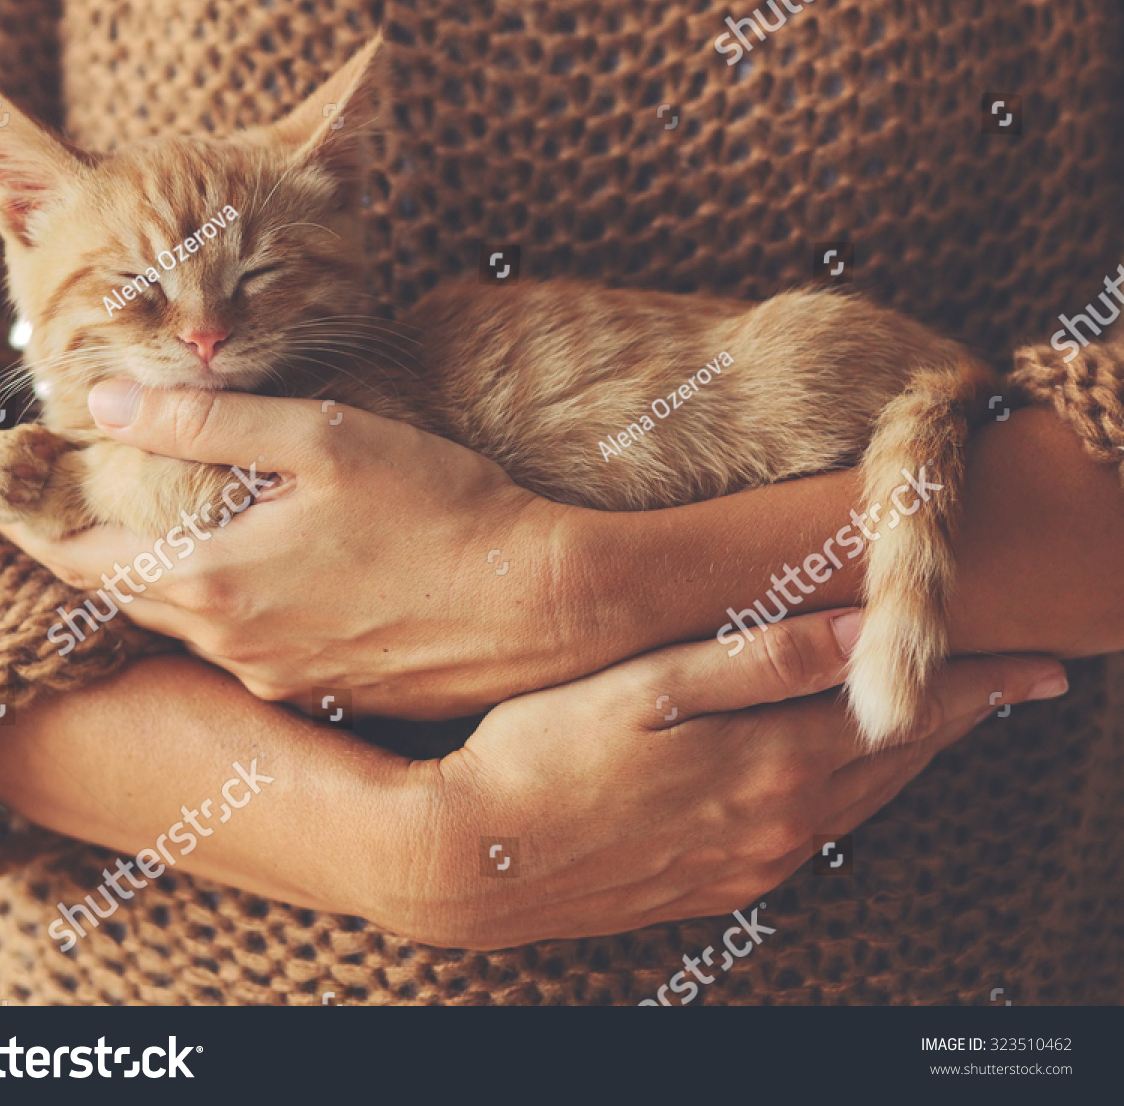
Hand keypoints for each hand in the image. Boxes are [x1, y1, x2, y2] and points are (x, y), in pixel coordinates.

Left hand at [0, 380, 573, 716]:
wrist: (542, 608)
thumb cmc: (440, 509)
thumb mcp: (321, 438)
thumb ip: (206, 421)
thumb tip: (106, 402)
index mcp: (214, 582)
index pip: (79, 562)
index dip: (37, 523)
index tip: (18, 483)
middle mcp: (232, 648)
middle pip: (127, 596)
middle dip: (97, 544)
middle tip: (87, 489)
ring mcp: (278, 680)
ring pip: (190, 622)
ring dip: (165, 571)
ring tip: (169, 515)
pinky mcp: (324, 694)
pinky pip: (245, 646)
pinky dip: (227, 600)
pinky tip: (263, 561)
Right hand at [401, 608, 1067, 948]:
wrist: (477, 859)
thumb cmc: (547, 748)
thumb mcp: (647, 685)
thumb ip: (758, 659)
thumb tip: (858, 633)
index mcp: (772, 763)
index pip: (902, 714)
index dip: (975, 686)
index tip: (1039, 663)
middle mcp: (780, 823)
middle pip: (898, 759)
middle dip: (961, 718)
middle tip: (1015, 681)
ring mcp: (753, 862)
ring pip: (866, 799)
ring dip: (916, 754)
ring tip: (951, 716)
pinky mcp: (722, 883)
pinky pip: (824, 830)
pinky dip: (863, 790)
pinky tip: (854, 768)